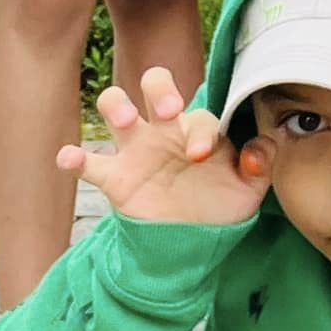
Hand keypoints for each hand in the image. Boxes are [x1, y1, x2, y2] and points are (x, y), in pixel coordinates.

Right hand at [57, 67, 271, 226]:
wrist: (191, 245)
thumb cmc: (221, 205)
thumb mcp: (249, 188)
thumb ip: (261, 162)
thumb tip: (259, 150)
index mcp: (198, 128)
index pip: (198, 114)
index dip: (199, 129)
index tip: (200, 155)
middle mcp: (165, 130)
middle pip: (155, 84)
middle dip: (159, 88)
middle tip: (167, 111)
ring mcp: (137, 151)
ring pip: (116, 107)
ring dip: (116, 104)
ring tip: (124, 118)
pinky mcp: (116, 178)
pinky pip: (91, 163)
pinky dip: (75, 157)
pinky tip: (69, 157)